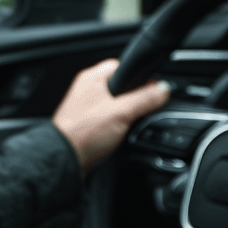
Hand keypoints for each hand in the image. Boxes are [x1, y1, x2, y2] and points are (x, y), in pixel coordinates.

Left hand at [52, 58, 170, 174]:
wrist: (63, 162)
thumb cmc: (82, 134)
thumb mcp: (121, 113)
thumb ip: (144, 100)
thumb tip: (163, 89)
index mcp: (91, 77)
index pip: (121, 65)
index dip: (139, 76)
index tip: (151, 88)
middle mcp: (86, 88)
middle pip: (119, 85)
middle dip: (132, 97)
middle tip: (139, 110)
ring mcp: (84, 106)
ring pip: (113, 103)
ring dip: (124, 112)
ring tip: (128, 124)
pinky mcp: (84, 123)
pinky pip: (106, 117)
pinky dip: (115, 123)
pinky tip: (118, 133)